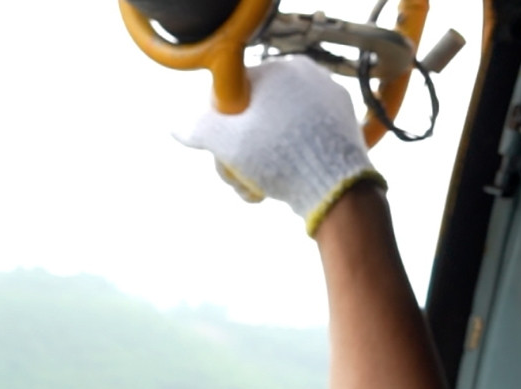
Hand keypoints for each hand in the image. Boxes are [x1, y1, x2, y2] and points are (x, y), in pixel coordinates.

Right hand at [177, 57, 382, 235]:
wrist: (338, 188)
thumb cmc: (282, 159)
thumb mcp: (228, 144)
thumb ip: (199, 129)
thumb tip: (177, 127)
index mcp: (279, 68)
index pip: (235, 95)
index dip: (222, 127)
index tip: (225, 153)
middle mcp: (308, 75)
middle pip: (257, 114)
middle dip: (242, 150)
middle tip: (240, 178)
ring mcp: (329, 99)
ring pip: (279, 129)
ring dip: (263, 160)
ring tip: (260, 187)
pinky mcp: (343, 124)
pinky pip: (304, 137)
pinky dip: (290, 157)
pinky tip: (285, 182)